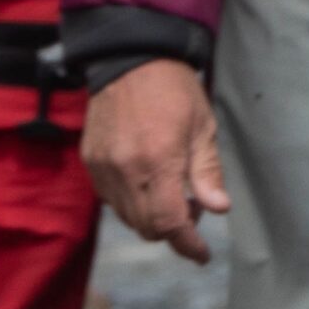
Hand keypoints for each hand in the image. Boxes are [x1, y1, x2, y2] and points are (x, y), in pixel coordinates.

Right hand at [80, 59, 228, 264]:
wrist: (129, 54)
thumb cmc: (173, 89)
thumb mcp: (203, 126)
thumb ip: (207, 172)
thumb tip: (218, 209)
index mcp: (159, 159)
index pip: (170, 224)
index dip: (188, 246)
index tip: (201, 254)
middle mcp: (126, 167)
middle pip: (147, 228)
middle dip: (173, 230)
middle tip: (191, 207)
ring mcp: (104, 164)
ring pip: (127, 217)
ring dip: (150, 217)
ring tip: (168, 191)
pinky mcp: (90, 158)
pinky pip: (110, 198)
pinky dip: (129, 201)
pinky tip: (144, 180)